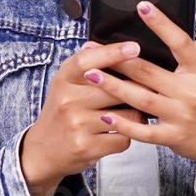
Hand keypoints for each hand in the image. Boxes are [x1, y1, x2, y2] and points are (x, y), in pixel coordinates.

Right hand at [18, 40, 149, 195]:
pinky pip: (123, 138)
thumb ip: (86, 64)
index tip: (135, 47)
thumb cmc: (62, 111)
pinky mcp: (87, 148)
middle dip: (139, 88)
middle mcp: (68, 101)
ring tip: (134, 112)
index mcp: (64, 80)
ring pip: (126, 115)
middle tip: (152, 88)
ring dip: (136, 114)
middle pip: (115, 89)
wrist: (43, 150)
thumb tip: (110, 45)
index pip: (87, 61)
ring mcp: (77, 125)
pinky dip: (128, 135)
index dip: (113, 53)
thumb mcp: (66, 83)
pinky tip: (121, 131)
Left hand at [79, 1, 195, 178]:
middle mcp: (191, 91)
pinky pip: (144, 131)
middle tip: (93, 48)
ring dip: (112, 86)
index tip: (142, 7)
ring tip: (90, 75)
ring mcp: (181, 115)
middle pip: (148, 71)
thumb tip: (163, 28)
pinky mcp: (173, 136)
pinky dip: (124, 124)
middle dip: (118, 59)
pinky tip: (106, 115)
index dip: (161, 23)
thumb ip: (189, 50)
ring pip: (141, 98)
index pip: (179, 42)